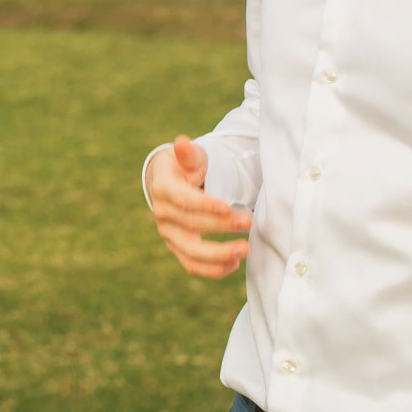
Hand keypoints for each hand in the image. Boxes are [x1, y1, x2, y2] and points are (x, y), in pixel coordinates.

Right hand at [146, 135, 250, 277]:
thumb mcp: (190, 158)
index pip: (183, 200)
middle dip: (221, 226)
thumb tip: (182, 143)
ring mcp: (169, 234)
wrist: (172, 184)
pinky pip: (192, 264)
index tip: (228, 207)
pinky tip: (234, 264)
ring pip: (191, 251)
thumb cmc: (186, 168)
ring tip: (245, 249)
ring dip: (219, 254)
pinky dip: (213, 269)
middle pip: (191, 224)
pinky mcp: (177, 248)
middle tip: (248, 221)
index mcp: (163, 188)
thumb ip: (190, 154)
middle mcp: (163, 214)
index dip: (205, 205)